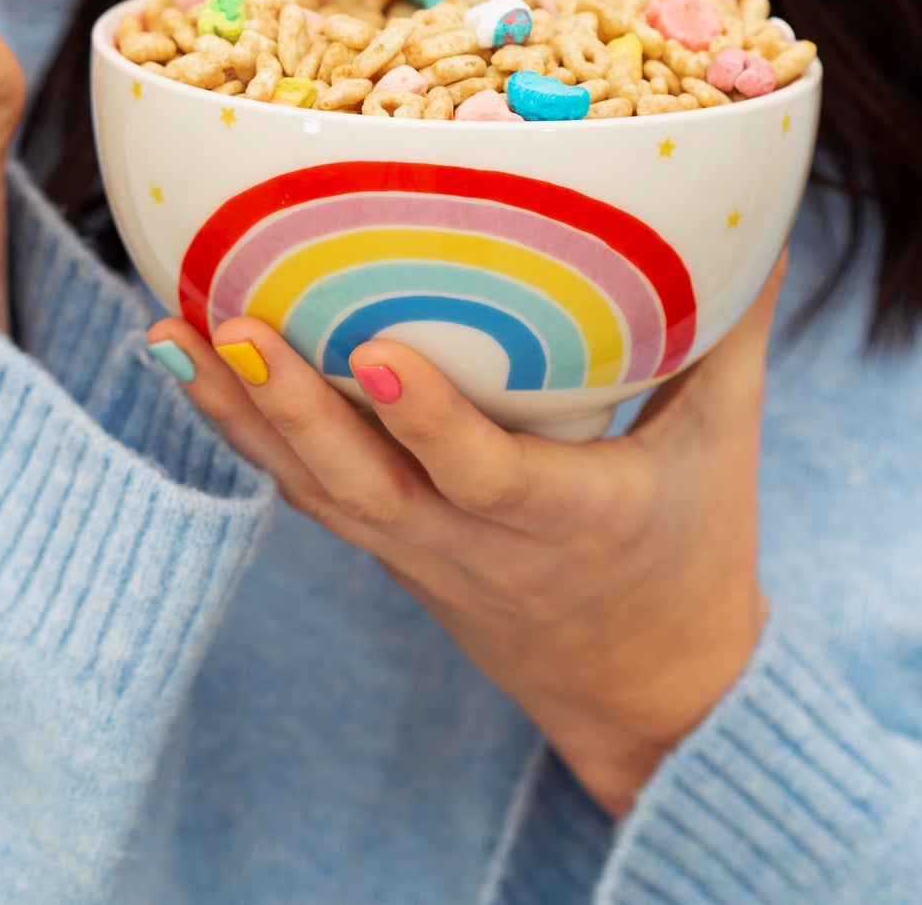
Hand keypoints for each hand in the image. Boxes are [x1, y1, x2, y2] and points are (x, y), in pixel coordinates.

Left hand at [149, 257, 786, 816]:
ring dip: (237, 415)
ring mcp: (416, 552)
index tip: (374, 351)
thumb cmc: (692, 558)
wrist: (644, 694)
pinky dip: (247, 434)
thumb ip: (733, 338)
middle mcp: (470, 542)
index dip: (427, 419)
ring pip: (311, 489)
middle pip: (359, 485)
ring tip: (167, 332)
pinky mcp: (388, 548)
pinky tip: (195, 369)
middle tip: (222, 323)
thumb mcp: (727, 450)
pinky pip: (307, 493)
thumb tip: (753, 226)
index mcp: (563, 519)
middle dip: (287, 409)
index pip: (484, 474)